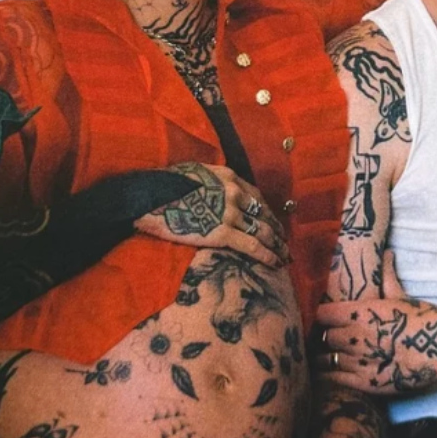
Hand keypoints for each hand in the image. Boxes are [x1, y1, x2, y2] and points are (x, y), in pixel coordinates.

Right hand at [134, 162, 289, 267]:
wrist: (151, 197)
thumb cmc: (165, 185)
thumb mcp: (195, 174)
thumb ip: (211, 183)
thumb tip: (213, 192)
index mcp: (228, 177)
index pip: (255, 196)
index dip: (266, 211)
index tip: (271, 220)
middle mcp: (235, 192)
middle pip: (263, 213)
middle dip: (276, 229)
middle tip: (285, 242)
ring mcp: (230, 212)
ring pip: (263, 230)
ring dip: (277, 244)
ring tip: (285, 256)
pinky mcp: (222, 233)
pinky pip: (252, 245)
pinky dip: (267, 255)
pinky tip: (276, 264)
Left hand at [314, 251, 436, 395]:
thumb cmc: (422, 317)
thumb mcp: (399, 294)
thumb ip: (386, 274)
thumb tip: (387, 252)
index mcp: (361, 311)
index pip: (322, 314)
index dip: (318, 316)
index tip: (318, 318)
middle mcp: (357, 335)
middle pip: (323, 337)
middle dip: (320, 337)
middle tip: (317, 338)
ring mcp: (361, 360)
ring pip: (327, 359)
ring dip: (322, 357)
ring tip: (320, 356)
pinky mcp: (368, 382)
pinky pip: (336, 379)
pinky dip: (328, 376)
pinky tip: (325, 373)